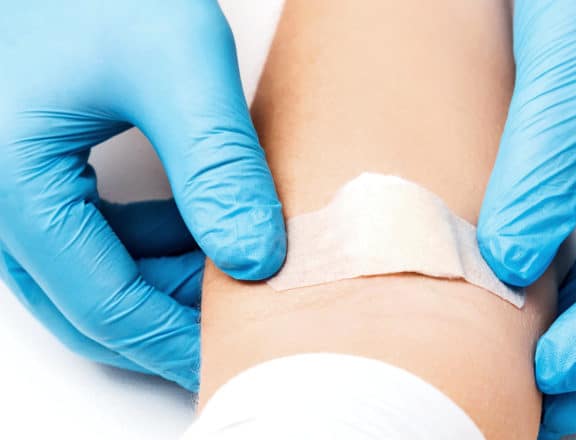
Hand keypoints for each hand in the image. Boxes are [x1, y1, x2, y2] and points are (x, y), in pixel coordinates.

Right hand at [0, 1, 285, 390]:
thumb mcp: (175, 62)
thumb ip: (217, 165)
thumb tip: (256, 258)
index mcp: (15, 184)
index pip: (102, 304)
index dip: (175, 339)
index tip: (235, 352)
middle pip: (86, 302)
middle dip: (168, 318)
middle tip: (241, 318)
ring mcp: (10, 183)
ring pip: (85, 272)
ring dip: (159, 280)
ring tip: (232, 262)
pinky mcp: (31, 164)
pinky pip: (83, 233)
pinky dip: (142, 243)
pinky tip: (195, 224)